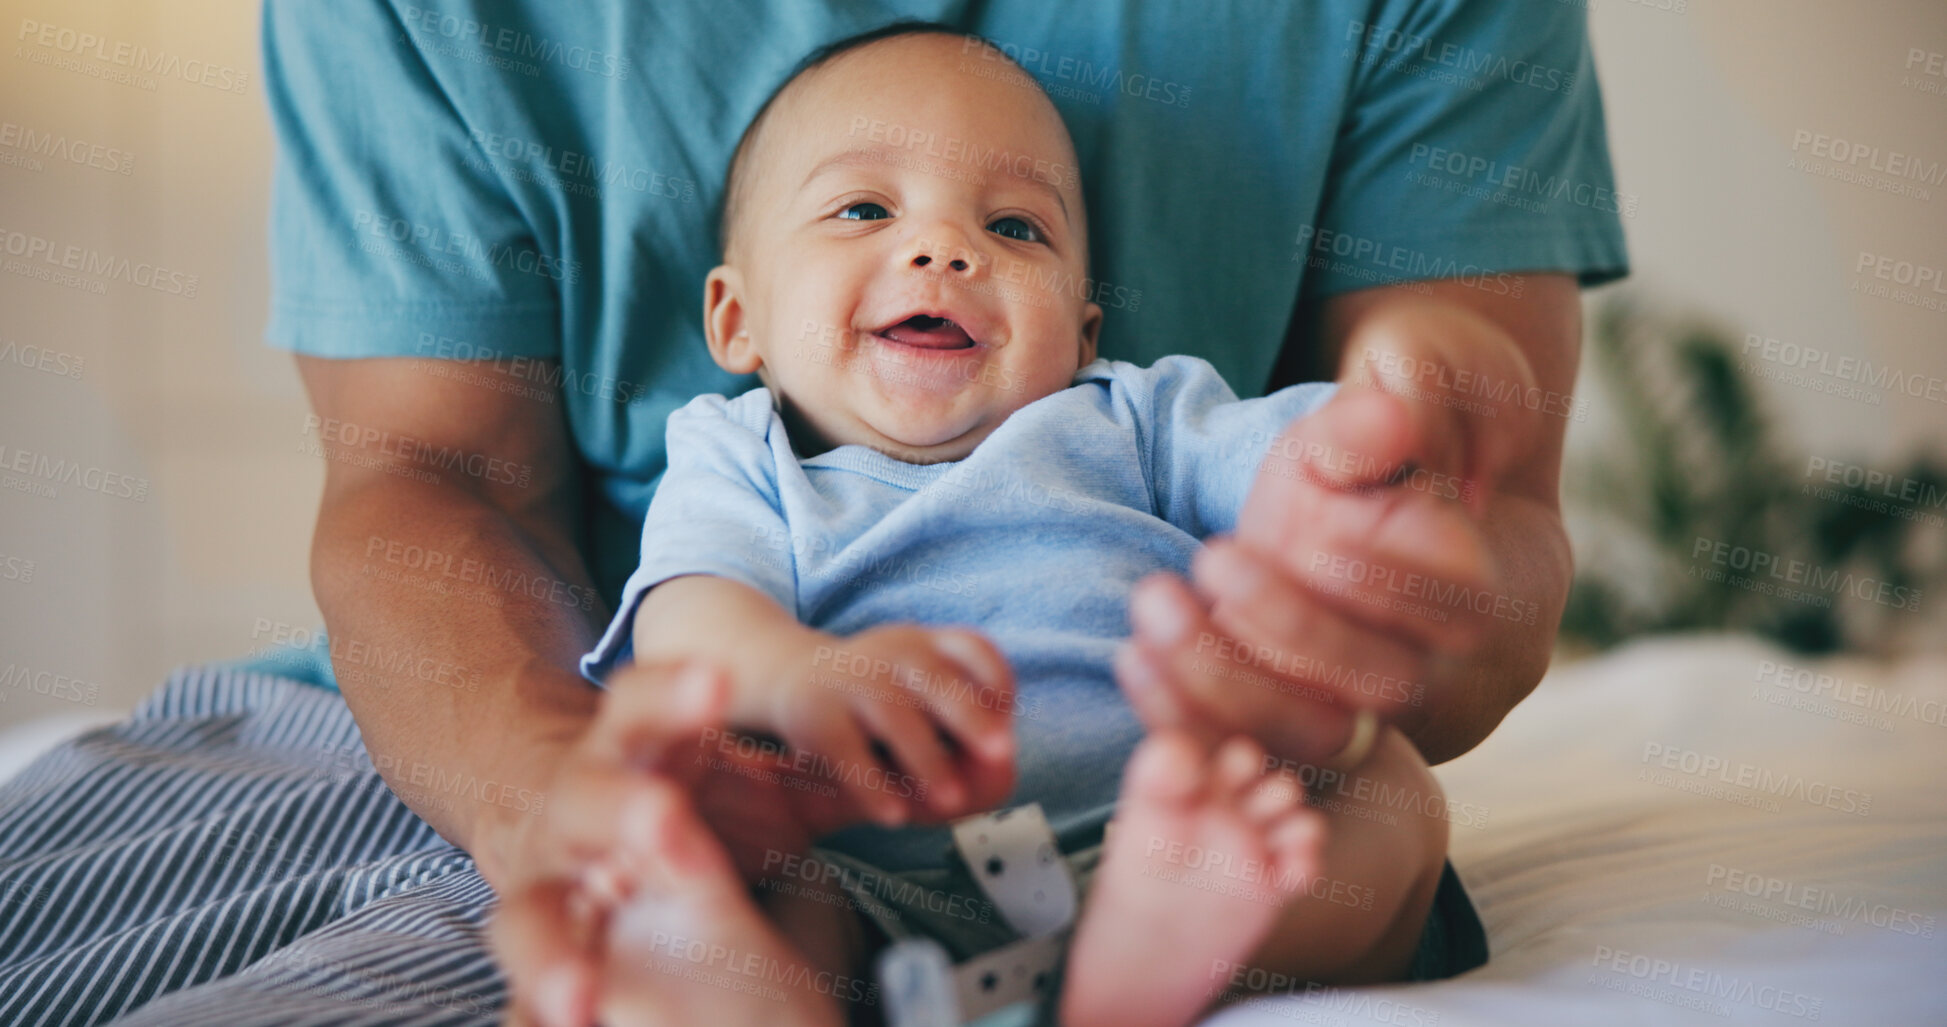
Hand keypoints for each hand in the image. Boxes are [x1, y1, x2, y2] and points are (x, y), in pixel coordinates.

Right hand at [488, 661, 862, 1026]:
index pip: (639, 707)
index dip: (672, 695)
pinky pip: (525, 994)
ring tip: (583, 995)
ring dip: (553, 951)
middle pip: (583, 799)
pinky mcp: (541, 962)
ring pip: (528, 915)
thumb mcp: (745, 793)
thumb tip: (910, 784)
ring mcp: (547, 894)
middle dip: (624, 807)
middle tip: (669, 823)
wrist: (584, 850)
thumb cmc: (678, 820)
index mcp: (632, 760)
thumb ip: (815, 788)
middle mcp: (577, 820)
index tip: (715, 684)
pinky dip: (535, 1015)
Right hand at [744, 624, 1017, 825]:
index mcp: (928, 646)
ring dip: (927, 760)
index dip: (998, 681)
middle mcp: (893, 655)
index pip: (972, 648)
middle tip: (1002, 754)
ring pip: (894, 717)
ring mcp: (852, 682)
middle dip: (971, 716)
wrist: (792, 679)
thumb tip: (1003, 773)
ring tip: (951, 803)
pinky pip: (847, 752)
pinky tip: (895, 818)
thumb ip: (966, 732)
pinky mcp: (816, 715)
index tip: (1009, 719)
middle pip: (936, 678)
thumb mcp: (921, 698)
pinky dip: (872, 786)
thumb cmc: (879, 699)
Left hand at [1119, 302, 1545, 764]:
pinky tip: (1134, 658)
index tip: (1313, 520)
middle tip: (1214, 559)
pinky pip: (1248, 749)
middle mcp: (1437, 666)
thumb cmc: (1402, 426)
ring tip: (1155, 607)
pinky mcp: (1294, 726)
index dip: (1384, 572)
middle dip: (1294, 627)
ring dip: (1226, 680)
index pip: (1457, 603)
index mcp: (1486, 586)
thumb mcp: (1415, 381)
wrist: (1377, 491)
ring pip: (1315, 733)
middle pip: (1385, 682)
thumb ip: (1410, 396)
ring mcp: (1364, 707)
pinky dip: (1187, 715)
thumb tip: (1389, 423)